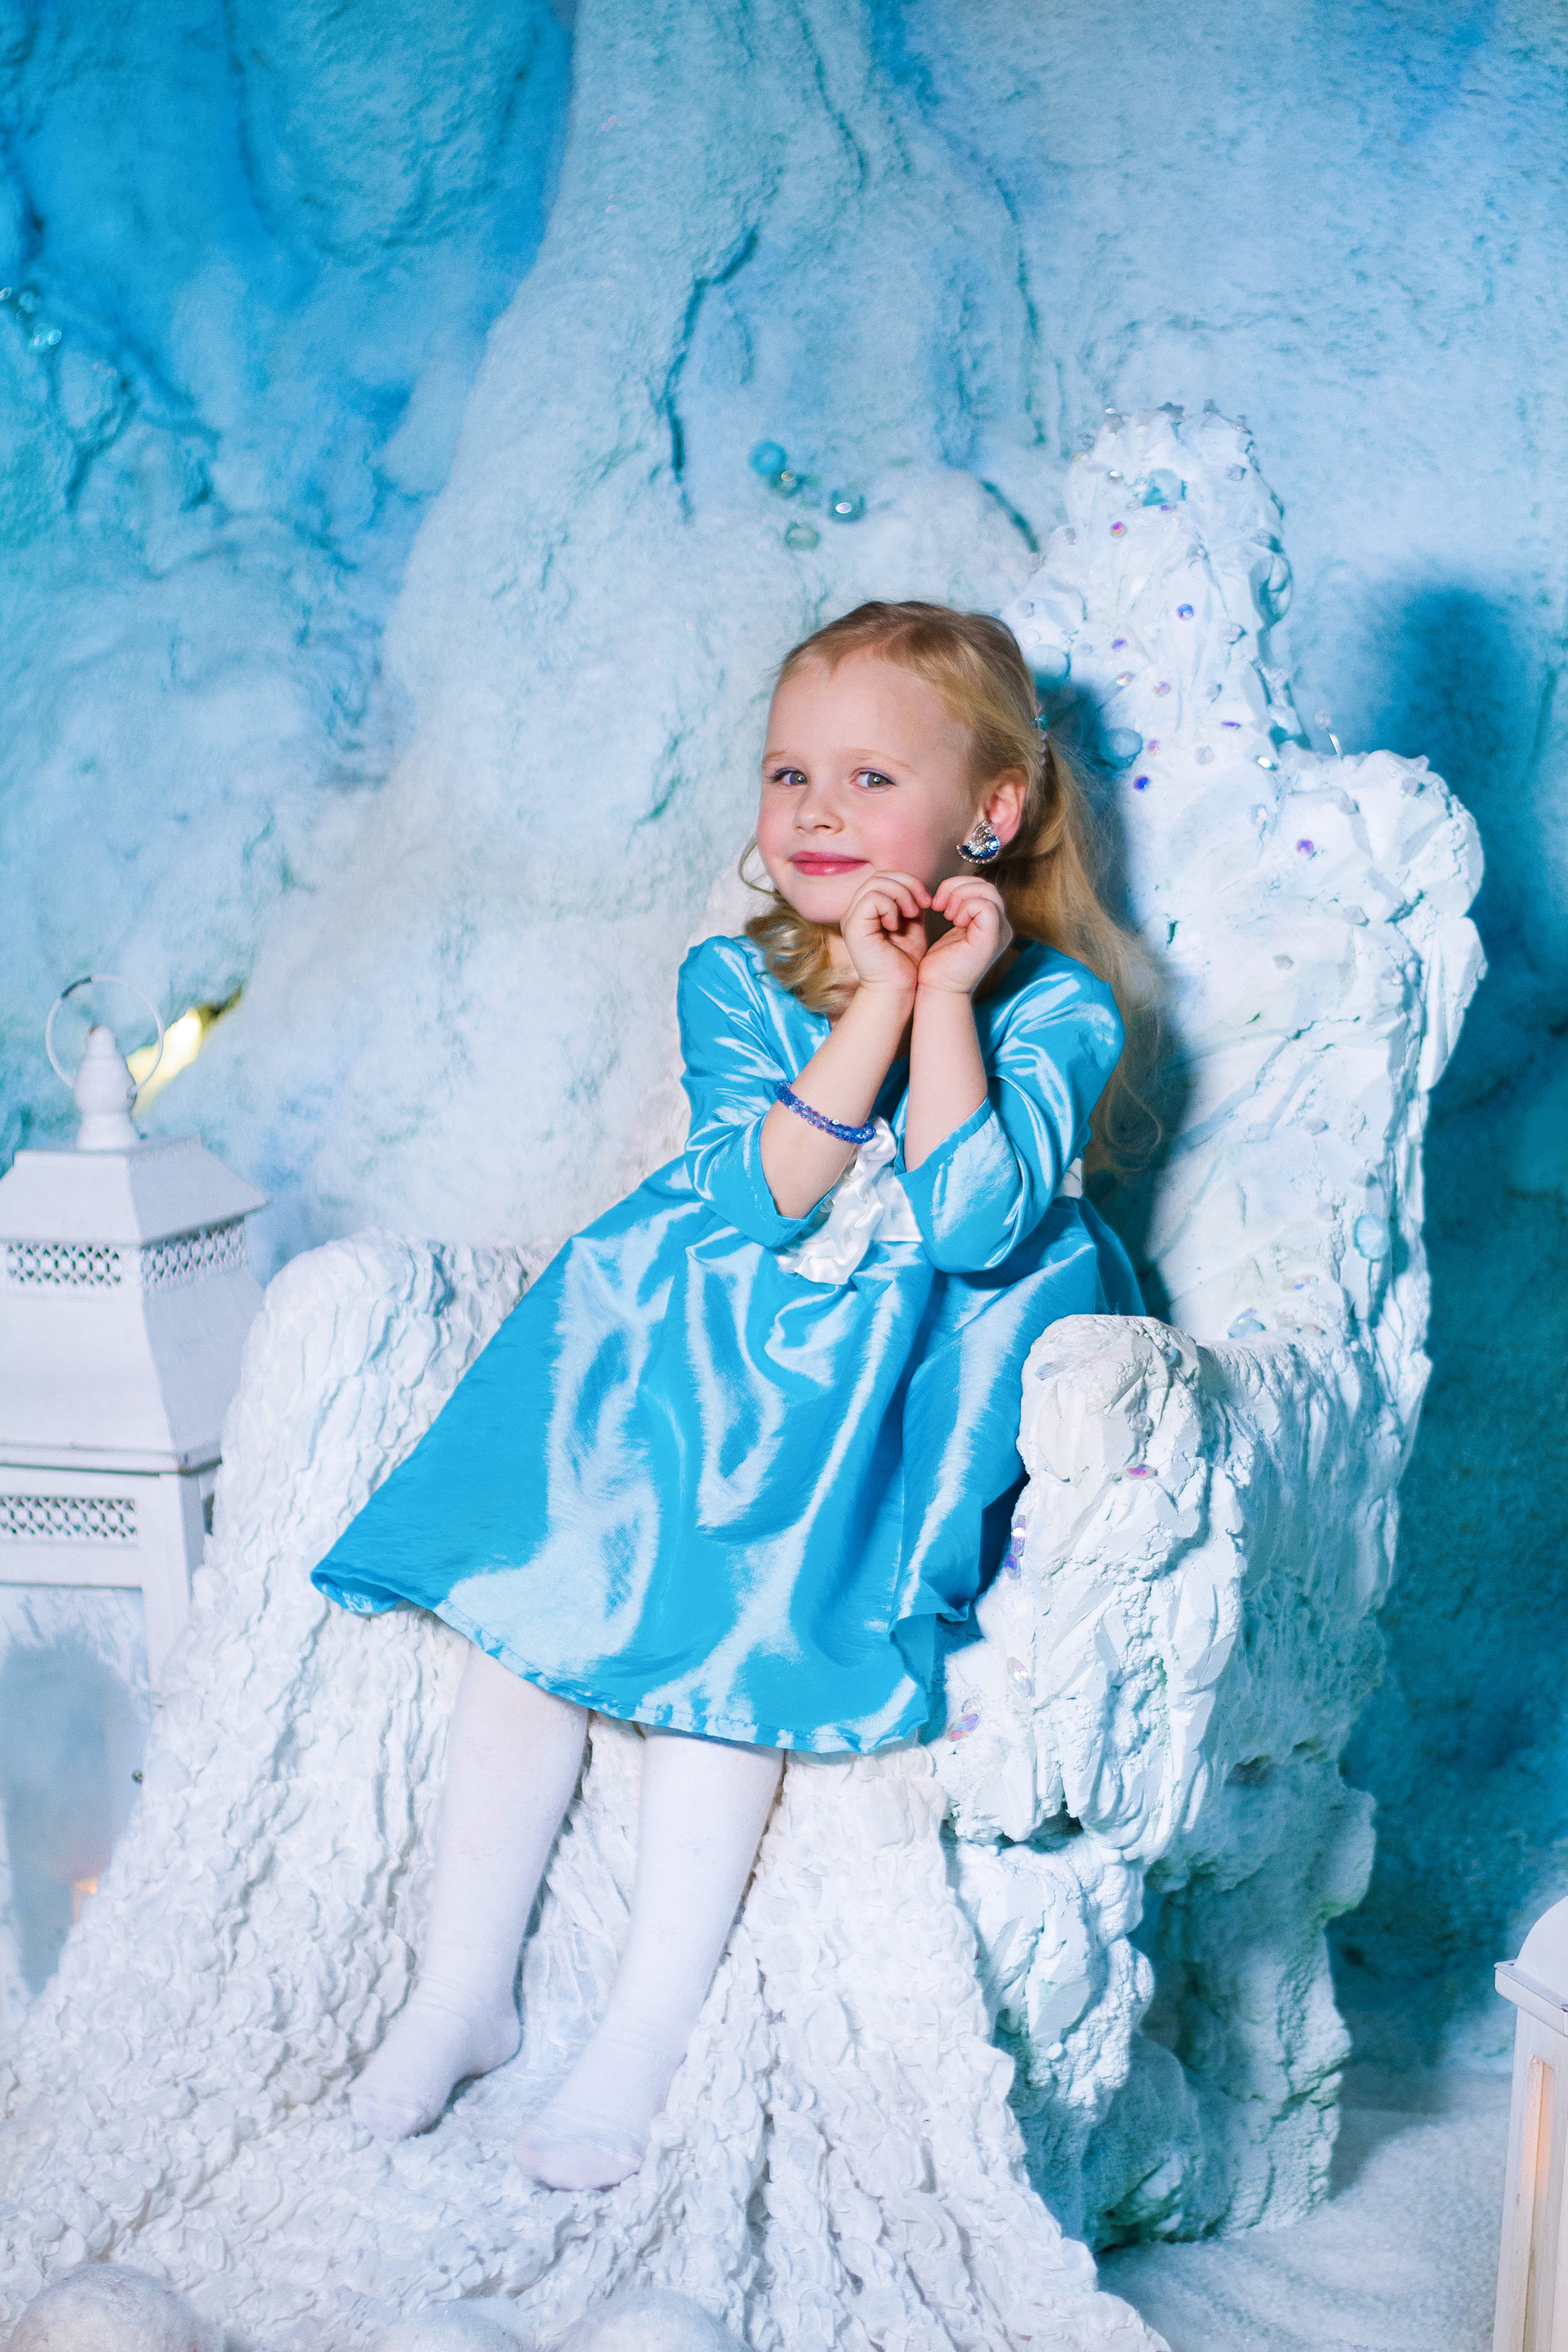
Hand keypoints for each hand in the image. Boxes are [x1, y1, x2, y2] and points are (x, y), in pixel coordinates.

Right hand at [841, 870, 930, 994]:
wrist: (896, 989)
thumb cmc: (904, 962)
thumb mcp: (911, 925)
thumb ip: (910, 903)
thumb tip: (915, 885)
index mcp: (867, 909)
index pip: (884, 877)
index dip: (908, 881)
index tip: (927, 901)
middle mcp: (855, 911)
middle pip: (879, 876)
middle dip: (907, 884)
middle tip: (923, 904)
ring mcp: (851, 918)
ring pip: (875, 883)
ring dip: (901, 894)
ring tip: (911, 914)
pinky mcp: (853, 927)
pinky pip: (872, 899)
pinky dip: (890, 907)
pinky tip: (897, 925)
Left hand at [918, 875, 1012, 995]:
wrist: (937, 989)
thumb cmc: (940, 963)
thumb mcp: (953, 928)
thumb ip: (960, 907)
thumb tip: (954, 887)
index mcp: (993, 923)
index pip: (984, 887)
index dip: (959, 886)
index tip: (939, 904)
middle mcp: (1002, 927)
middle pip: (987, 886)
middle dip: (958, 887)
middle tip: (940, 905)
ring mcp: (1000, 933)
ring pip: (988, 891)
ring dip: (960, 896)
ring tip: (946, 914)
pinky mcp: (991, 939)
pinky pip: (985, 906)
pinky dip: (966, 907)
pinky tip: (954, 921)